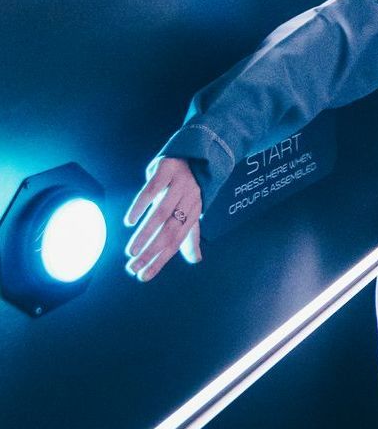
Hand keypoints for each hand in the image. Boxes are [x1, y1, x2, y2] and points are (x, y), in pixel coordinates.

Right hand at [124, 157, 203, 280]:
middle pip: (170, 230)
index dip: (161, 260)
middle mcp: (189, 200)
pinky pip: (153, 189)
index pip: (176, 241)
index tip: (143, 276)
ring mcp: (179, 184)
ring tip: (131, 251)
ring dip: (146, 233)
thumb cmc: (188, 187)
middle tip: (132, 268)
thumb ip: (189, 236)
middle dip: (151, 252)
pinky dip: (141, 205)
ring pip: (162, 213)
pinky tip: (130, 220)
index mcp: (193, 213)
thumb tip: (196, 260)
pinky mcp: (167, 169)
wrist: (195, 152)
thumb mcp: (190, 210)